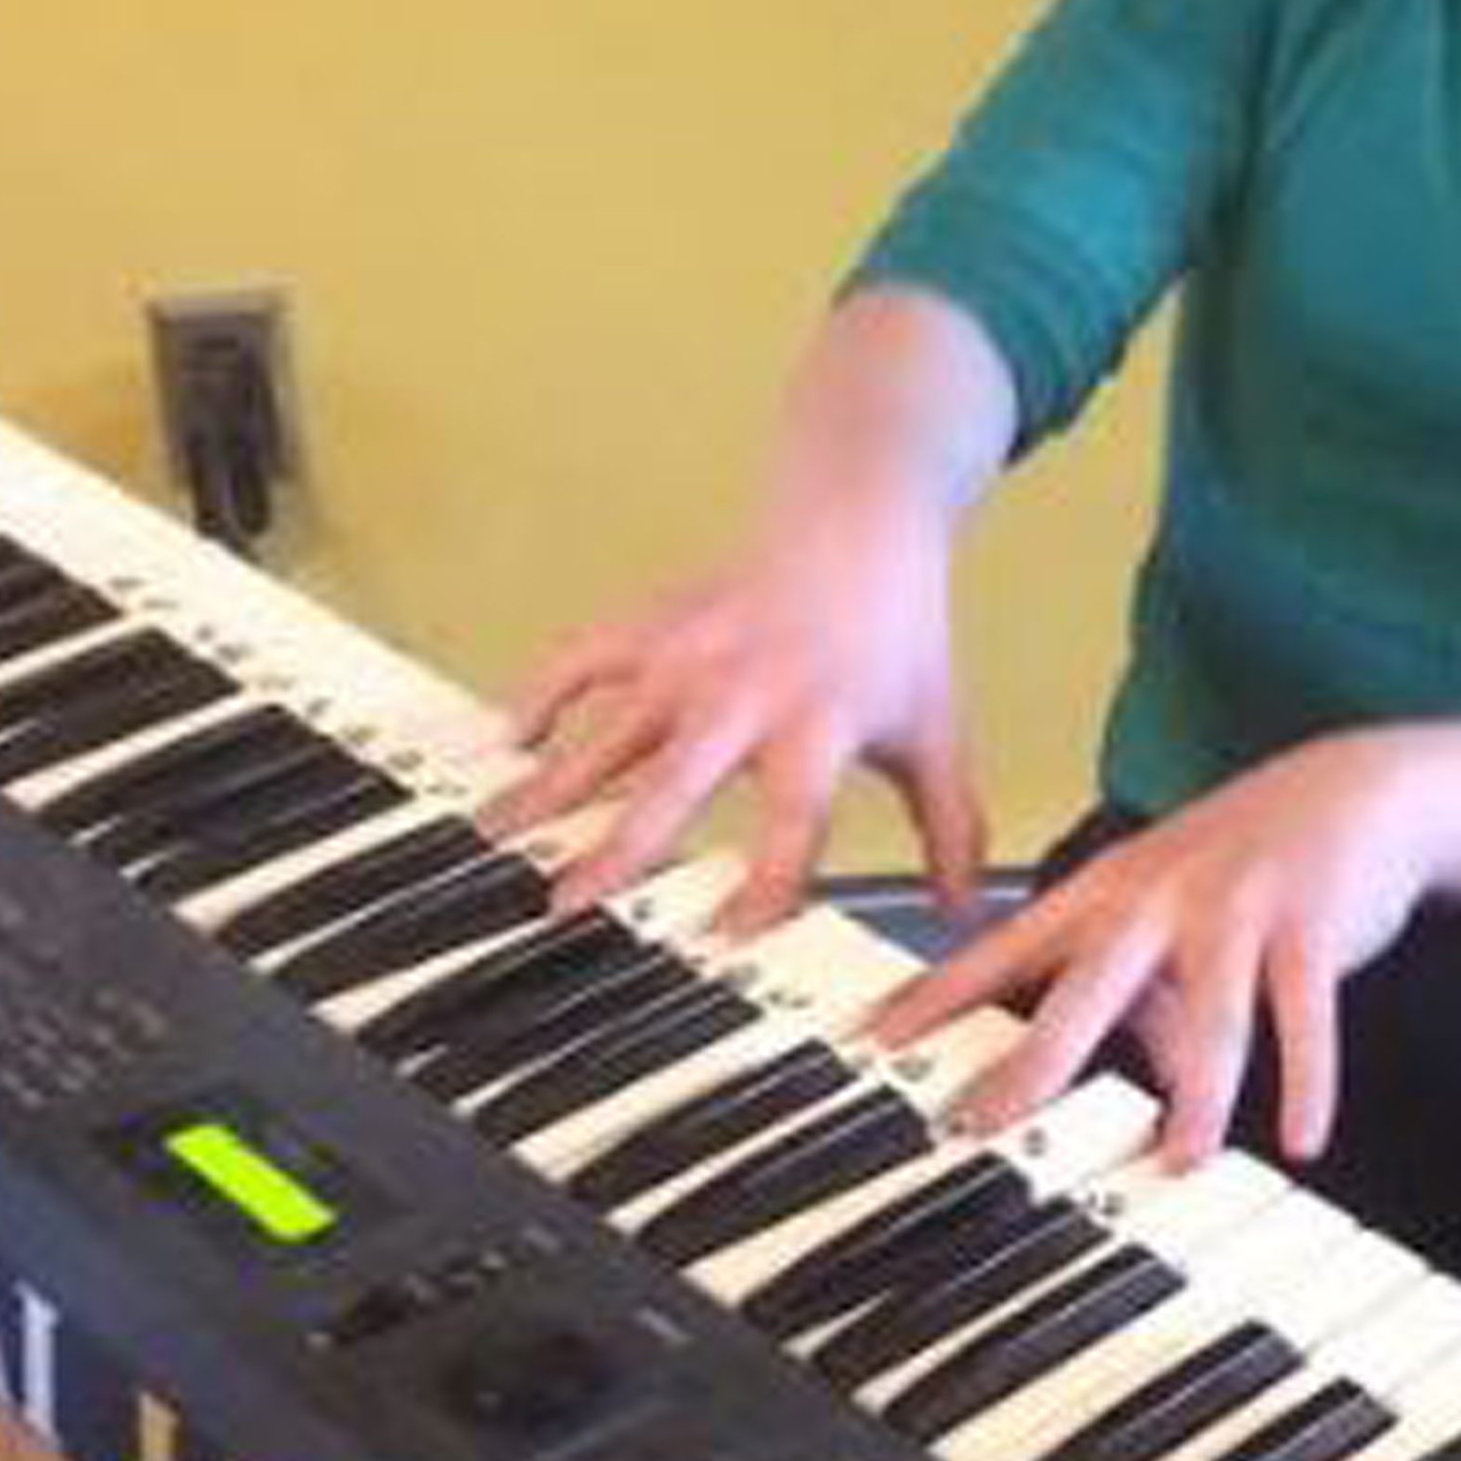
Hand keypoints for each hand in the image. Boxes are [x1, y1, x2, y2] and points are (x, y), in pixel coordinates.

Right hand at [486, 499, 983, 936]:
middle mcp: (746, 696)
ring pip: (607, 732)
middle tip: (565, 902)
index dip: (765, 879)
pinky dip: (536, 696)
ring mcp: (687, 658)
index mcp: (822, 728)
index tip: (727, 935)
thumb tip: (965, 915)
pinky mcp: (650, 625)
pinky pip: (579, 661)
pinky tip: (501, 742)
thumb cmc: (895, 641)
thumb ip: (949, 829)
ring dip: (550, 787)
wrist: (858, 525)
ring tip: (495, 832)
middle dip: (618, 847)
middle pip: (674, 783)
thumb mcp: (935, 734)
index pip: (793, 819)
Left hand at [863, 732, 1458, 1168]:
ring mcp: (1234, 912)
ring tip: (1179, 1162)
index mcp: (1101, 897)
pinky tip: (1303, 1139)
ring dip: (1197, 1098)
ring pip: (1210, 1017)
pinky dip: (1306, 1084)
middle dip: (1033, 1062)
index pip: (999, 953)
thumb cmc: (1239, 862)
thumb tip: (1123, 1088)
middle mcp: (1155, 901)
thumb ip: (1139, 1004)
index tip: (874, 1043)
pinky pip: (1305, 1019)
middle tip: (988, 1125)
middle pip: (1085, 991)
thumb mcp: (1165, 924)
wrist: (1354, 787)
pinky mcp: (1311, 929)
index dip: (935, 998)